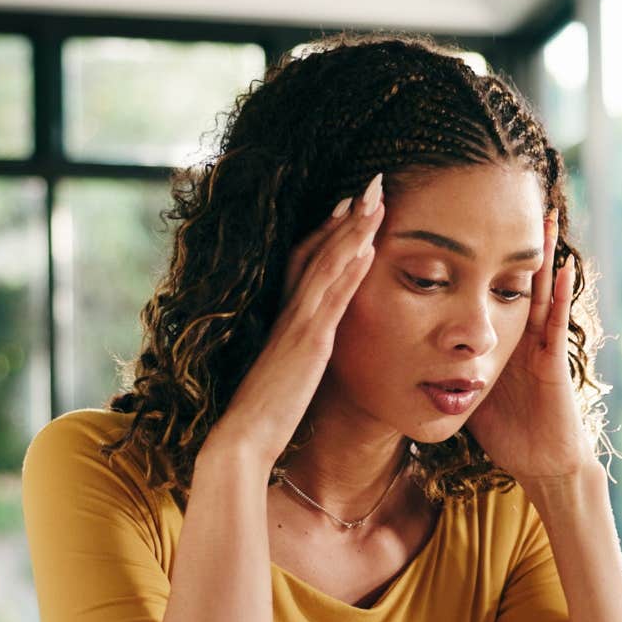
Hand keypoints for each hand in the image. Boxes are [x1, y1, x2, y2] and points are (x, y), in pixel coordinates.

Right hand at [197, 174, 384, 472]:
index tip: (347, 205)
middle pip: (317, 250)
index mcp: (283, 318)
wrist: (243, 438)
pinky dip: (349, 270)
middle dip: (347, 216)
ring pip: (327, 264)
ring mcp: (298, 325)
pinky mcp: (308, 344)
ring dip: (354, 230)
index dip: (326, 231)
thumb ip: (297, 353)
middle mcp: (289, 312)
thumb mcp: (287, 373)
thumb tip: (309, 346)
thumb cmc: (264, 414)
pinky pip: (332, 299)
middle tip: (371, 183)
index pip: (304, 261)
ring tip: (377, 200)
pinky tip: (368, 248)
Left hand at [466, 213, 595, 483]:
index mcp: (500, 335)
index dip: (480, 253)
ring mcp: (540, 343)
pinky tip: (562, 265)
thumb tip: (402, 349)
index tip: (466, 216)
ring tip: (544, 213)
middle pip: (516, 275)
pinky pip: (556, 321)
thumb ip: (442, 363)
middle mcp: (523, 332)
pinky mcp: (553, 361)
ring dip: (544, 252)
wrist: (539, 462)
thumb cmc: (506, 429)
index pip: (488, 283)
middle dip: (514, 239)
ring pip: (542, 289)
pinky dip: (560, 293)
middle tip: (512, 195)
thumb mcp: (467, 387)